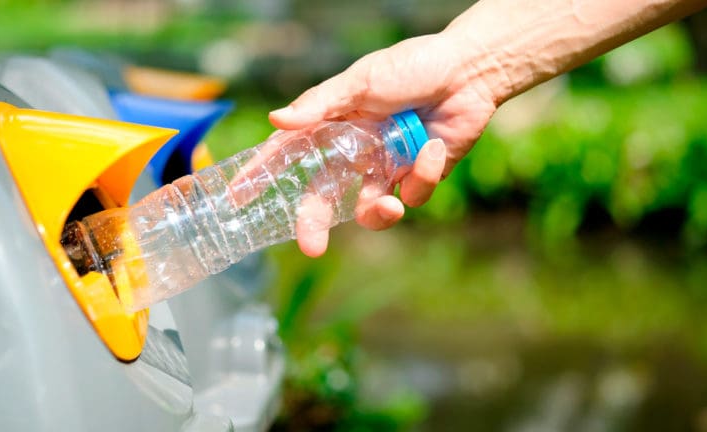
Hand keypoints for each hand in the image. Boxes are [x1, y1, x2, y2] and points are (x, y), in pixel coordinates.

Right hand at [269, 32, 498, 255]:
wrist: (468, 72)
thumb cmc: (412, 67)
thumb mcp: (361, 82)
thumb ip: (321, 105)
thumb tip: (276, 121)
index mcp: (334, 127)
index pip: (290, 154)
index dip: (263, 174)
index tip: (239, 196)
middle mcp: (354, 152)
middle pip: (323, 197)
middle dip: (313, 224)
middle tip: (312, 247)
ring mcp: (385, 168)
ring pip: (369, 210)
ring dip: (379, 214)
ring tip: (390, 206)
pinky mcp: (417, 177)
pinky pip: (412, 195)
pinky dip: (422, 174)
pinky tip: (432, 147)